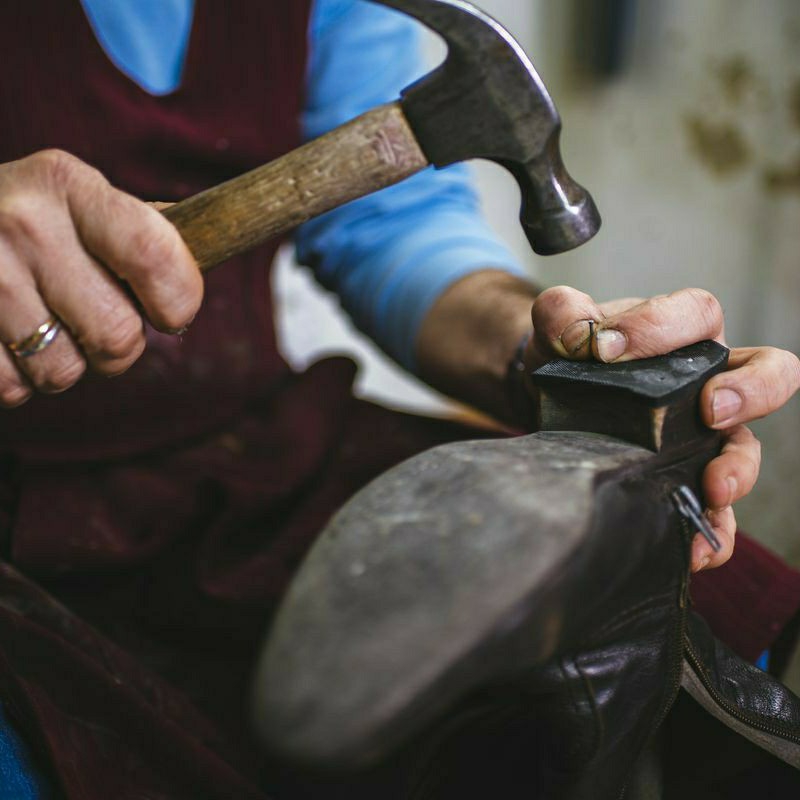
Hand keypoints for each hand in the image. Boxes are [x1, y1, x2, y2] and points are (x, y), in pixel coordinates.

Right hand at [0, 150, 201, 406]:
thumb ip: (143, 232)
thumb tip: (215, 248)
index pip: (153, 255)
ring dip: (67, 366)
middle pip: (116, 334)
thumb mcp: (83, 202)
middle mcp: (23, 222)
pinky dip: (20, 380)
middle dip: (120, 346)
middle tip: (98, 323)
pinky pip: (14, 387)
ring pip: (63, 371)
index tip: (172, 313)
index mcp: (70, 186)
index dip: (179, 301)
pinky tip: (9, 339)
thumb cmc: (36, 222)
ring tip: (46, 327)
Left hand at [525, 286, 799, 572]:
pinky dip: (713, 530)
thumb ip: (562, 311)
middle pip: (766, 373)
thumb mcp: (561, 327)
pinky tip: (691, 549)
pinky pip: (718, 509)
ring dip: (737, 470)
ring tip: (712, 488)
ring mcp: (704, 432)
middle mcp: (708, 378)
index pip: (696, 314)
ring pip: (746, 447)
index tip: (605, 350)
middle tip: (710, 411)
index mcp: (683, 330)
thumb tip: (575, 331)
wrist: (554, 396)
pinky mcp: (688, 475)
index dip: (659, 327)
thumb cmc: (573, 354)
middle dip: (749, 393)